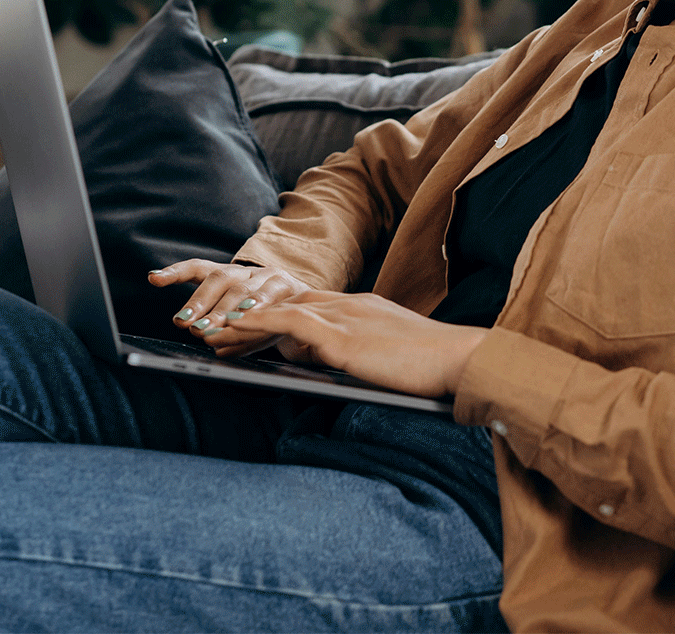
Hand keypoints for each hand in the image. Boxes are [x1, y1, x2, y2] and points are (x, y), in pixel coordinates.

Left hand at [147, 259, 312, 356]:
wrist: (311, 307)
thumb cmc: (267, 315)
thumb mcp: (240, 323)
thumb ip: (225, 333)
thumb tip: (214, 350)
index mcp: (229, 276)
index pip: (197, 268)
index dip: (175, 272)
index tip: (153, 279)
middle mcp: (246, 272)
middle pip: (219, 279)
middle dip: (201, 302)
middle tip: (188, 324)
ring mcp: (268, 276)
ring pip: (243, 289)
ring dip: (226, 311)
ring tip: (212, 329)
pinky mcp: (289, 285)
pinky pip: (271, 298)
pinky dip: (258, 311)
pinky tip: (248, 322)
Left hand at [217, 290, 487, 397]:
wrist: (460, 359)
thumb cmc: (436, 369)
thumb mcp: (392, 359)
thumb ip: (363, 357)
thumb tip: (339, 366)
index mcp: (364, 310)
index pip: (309, 310)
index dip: (275, 320)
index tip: (251, 334)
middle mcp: (350, 305)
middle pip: (288, 307)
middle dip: (251, 321)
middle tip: (219, 336)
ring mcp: (345, 316)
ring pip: (280, 312)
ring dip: (244, 324)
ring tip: (214, 338)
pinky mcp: (341, 335)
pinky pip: (287, 322)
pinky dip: (256, 324)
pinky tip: (234, 331)